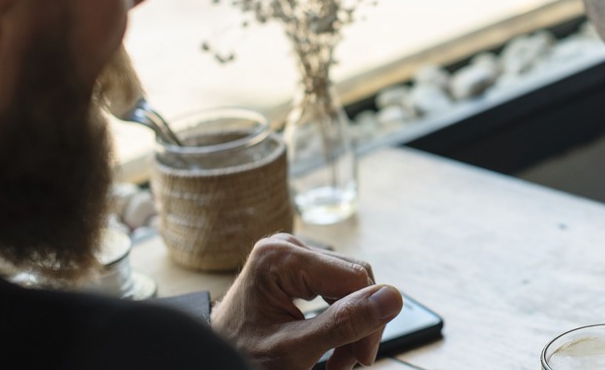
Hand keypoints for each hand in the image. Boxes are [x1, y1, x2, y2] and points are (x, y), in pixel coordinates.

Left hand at [211, 234, 403, 369]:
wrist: (211, 361)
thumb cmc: (241, 357)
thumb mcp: (296, 349)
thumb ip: (344, 323)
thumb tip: (393, 297)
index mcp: (280, 257)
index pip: (356, 278)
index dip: (369, 319)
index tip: (361, 359)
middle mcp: (286, 246)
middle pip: (354, 280)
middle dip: (358, 324)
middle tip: (347, 364)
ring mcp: (291, 256)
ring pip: (350, 286)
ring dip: (351, 325)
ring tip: (338, 360)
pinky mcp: (295, 268)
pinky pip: (335, 288)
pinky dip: (338, 319)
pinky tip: (331, 345)